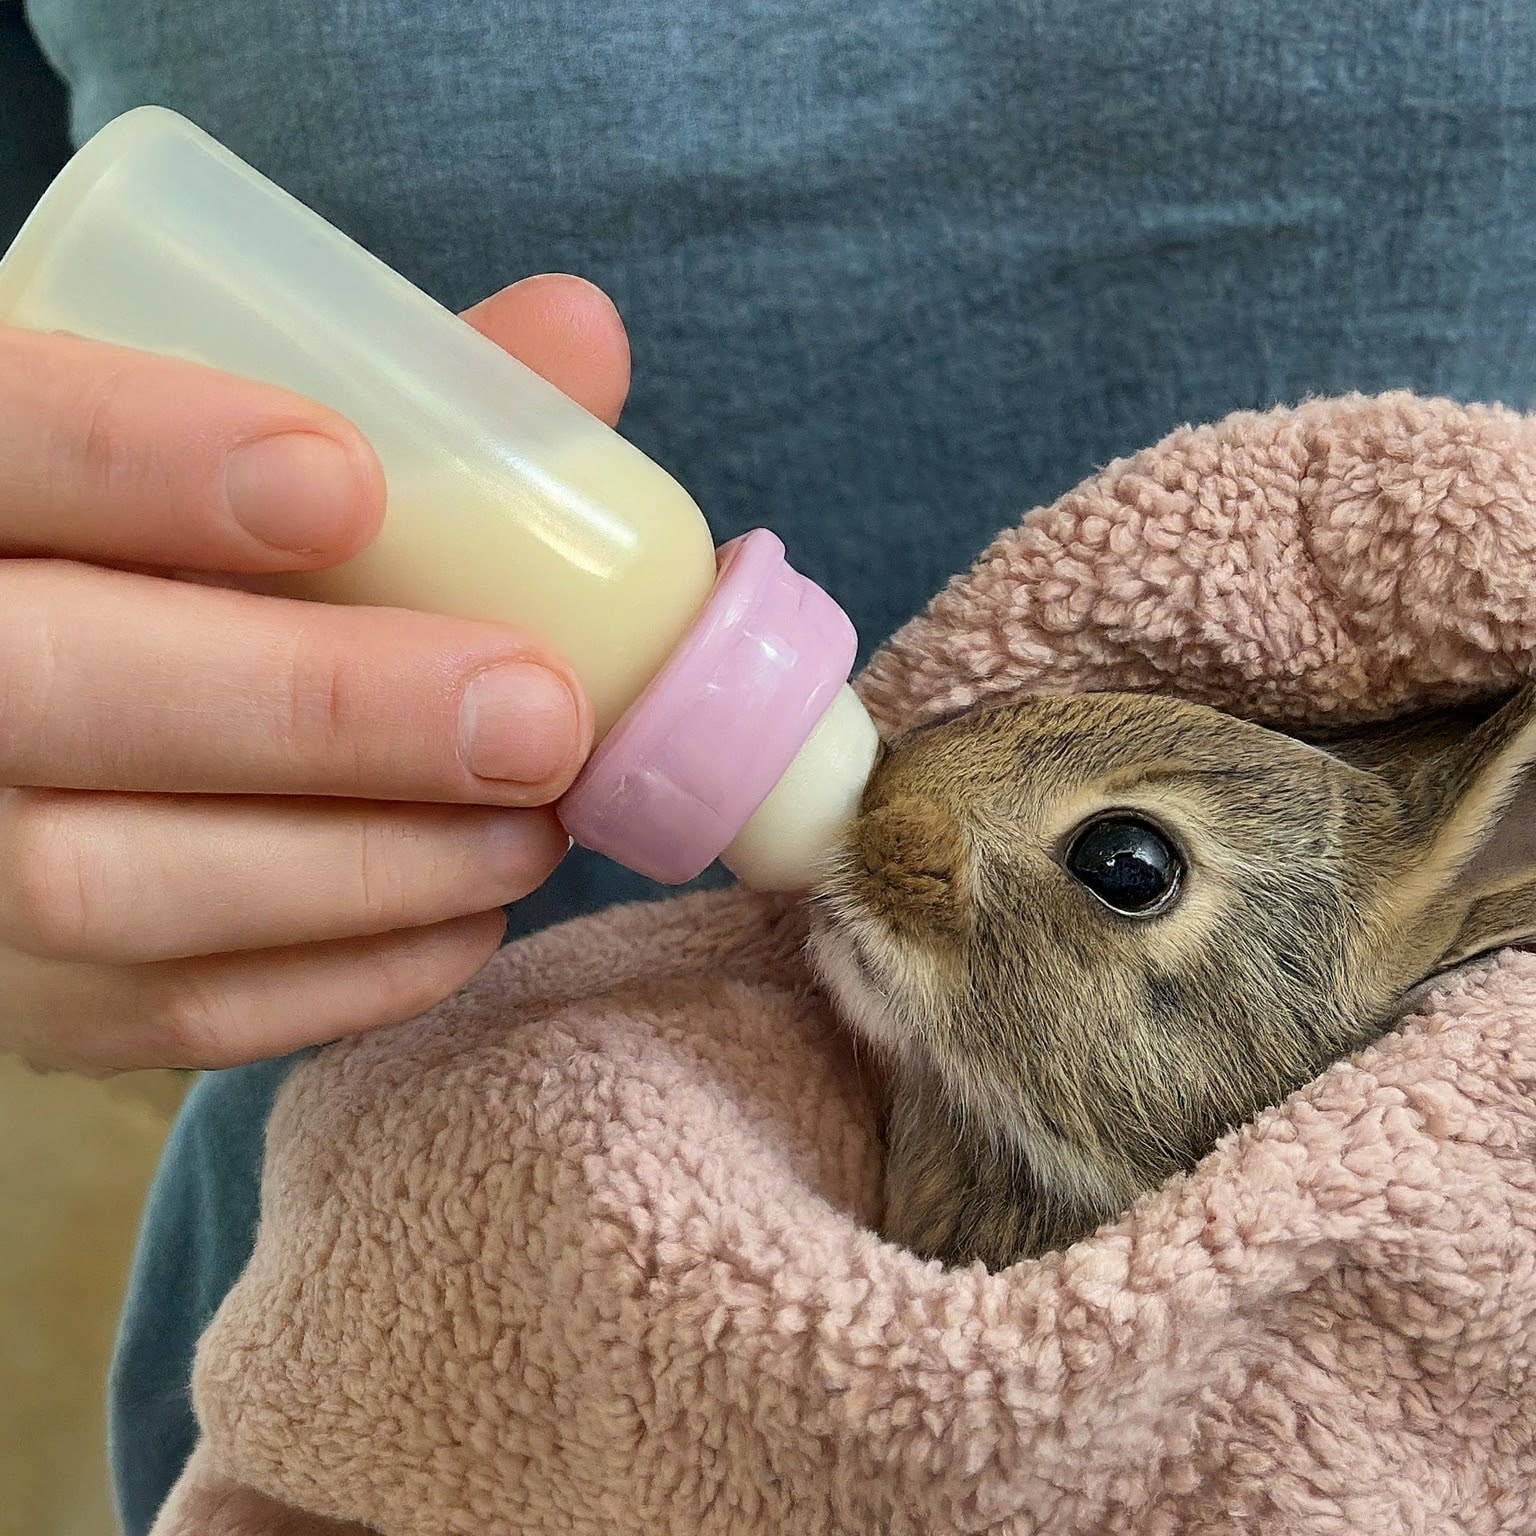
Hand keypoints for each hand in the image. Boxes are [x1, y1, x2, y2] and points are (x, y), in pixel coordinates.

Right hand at [0, 274, 630, 1073]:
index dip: (138, 460)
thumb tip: (581, 333)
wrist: (42, 696)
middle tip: (536, 714)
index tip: (342, 479)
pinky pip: (156, 1017)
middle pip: (45, 694)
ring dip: (362, 868)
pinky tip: (471, 917)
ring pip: (102, 886)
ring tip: (537, 825)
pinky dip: (339, 977)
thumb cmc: (162, 549)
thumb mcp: (213, 435)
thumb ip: (386, 386)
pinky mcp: (10, 999)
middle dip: (321, 711)